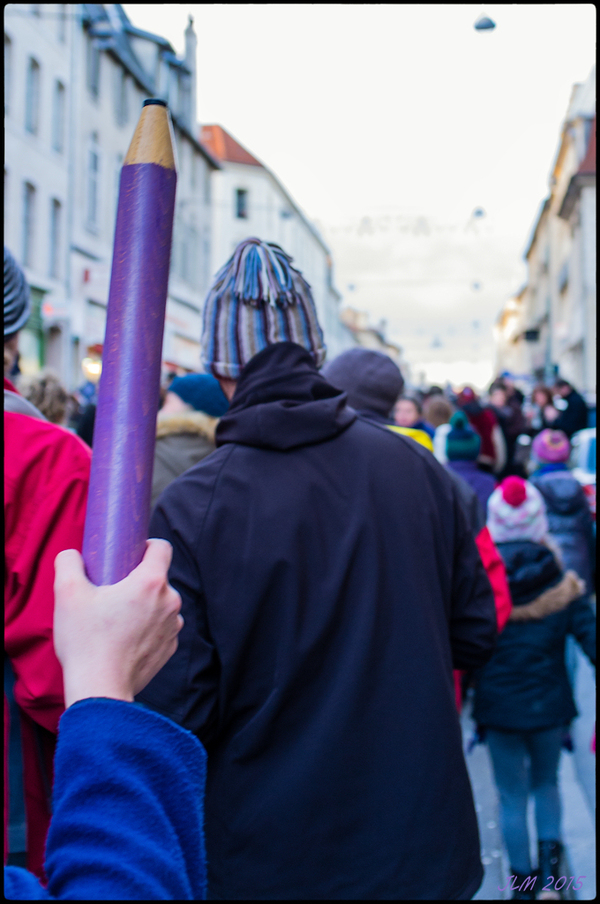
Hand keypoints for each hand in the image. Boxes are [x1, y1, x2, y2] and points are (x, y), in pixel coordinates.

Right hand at [54, 540, 182, 706]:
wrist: (100, 690)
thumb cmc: (85, 641)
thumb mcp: (67, 593)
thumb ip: (68, 562)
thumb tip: (72, 555)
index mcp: (151, 582)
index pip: (161, 548)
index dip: (146, 546)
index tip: (129, 554)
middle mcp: (170, 602)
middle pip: (157, 578)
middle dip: (136, 580)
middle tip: (111, 591)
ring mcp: (173, 627)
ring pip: (160, 604)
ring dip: (143, 605)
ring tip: (115, 619)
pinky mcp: (170, 648)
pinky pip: (160, 628)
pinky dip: (146, 628)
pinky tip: (124, 638)